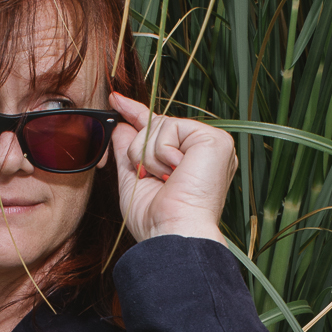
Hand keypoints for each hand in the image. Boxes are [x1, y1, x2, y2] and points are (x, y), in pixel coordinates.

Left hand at [108, 92, 237, 244]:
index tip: (115, 99)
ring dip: (150, 156)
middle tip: (151, 178)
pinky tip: (176, 172)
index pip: (160, 129)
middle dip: (139, 151)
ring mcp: (212, 142)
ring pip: (159, 125)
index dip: (136, 113)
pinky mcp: (215, 139)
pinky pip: (170, 127)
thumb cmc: (156, 219)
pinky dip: (162, 152)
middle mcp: (202, 150)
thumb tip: (120, 125)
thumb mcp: (132, 180)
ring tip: (167, 179)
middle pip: (155, 125)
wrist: (172, 232)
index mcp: (189, 160)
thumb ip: (127, 151)